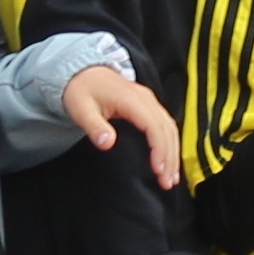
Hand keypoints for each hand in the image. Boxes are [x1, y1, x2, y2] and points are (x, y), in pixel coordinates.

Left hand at [62, 65, 180, 186]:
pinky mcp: (148, 106)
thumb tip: (107, 143)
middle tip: (167, 182)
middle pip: (166, 129)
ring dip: (173, 152)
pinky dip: (170, 143)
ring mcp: (149, 101)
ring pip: (170, 127)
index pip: (153, 125)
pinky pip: (166, 125)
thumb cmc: (81, 90)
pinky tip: (168, 160)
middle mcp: (145, 98)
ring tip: (171, 177)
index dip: (159, 149)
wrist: (81, 72)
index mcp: (131, 99)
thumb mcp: (80, 109)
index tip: (158, 169)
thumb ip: (94, 126)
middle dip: (170, 157)